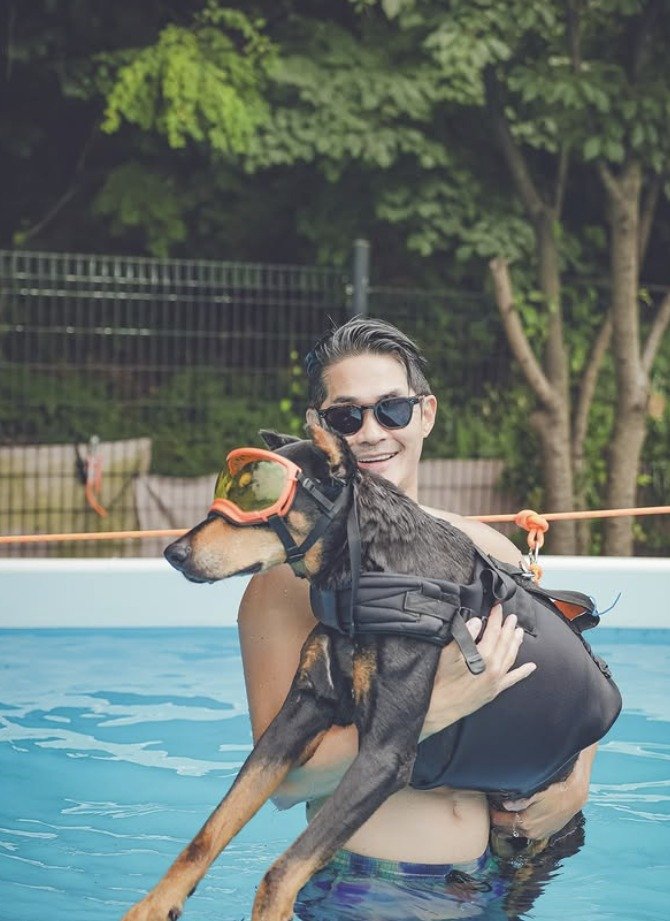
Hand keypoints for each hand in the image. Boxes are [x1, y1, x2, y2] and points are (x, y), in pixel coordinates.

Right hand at [421, 604, 535, 739]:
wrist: (440, 706)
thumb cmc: (442, 679)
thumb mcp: (448, 654)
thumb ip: (464, 636)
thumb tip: (477, 622)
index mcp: (484, 657)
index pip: (493, 632)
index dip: (496, 618)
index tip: (498, 607)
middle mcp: (494, 668)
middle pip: (504, 643)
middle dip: (508, 628)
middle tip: (512, 617)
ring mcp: (496, 680)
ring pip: (511, 657)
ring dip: (516, 643)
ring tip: (520, 632)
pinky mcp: (495, 690)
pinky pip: (513, 679)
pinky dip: (523, 672)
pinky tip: (531, 667)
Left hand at [490, 744, 595, 839]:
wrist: (574, 795)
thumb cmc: (553, 790)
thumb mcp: (535, 792)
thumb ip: (519, 800)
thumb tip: (505, 804)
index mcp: (526, 823)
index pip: (502, 822)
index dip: (494, 815)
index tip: (490, 807)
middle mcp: (531, 833)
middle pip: (509, 829)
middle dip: (500, 820)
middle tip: (494, 809)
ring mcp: (539, 834)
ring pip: (518, 831)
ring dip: (511, 823)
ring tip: (504, 813)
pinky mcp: (546, 832)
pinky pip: (529, 831)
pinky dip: (521, 825)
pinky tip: (519, 816)